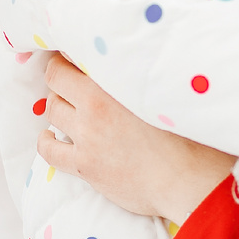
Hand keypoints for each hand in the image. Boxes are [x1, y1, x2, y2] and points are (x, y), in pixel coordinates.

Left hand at [37, 53, 235, 220]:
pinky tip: (51, 137)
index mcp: (116, 85)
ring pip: (53, 111)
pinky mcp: (84, 165)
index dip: (71, 56)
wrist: (189, 182)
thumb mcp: (169, 95)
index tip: (77, 57)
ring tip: (70, 107)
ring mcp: (87, 138)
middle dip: (60, 78)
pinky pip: (49, 150)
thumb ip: (145, 78)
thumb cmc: (192, 137)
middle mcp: (96, 108)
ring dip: (58, 105)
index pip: (75, 59)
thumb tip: (137, 63)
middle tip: (72, 80)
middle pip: (56, 81)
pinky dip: (47, 140)